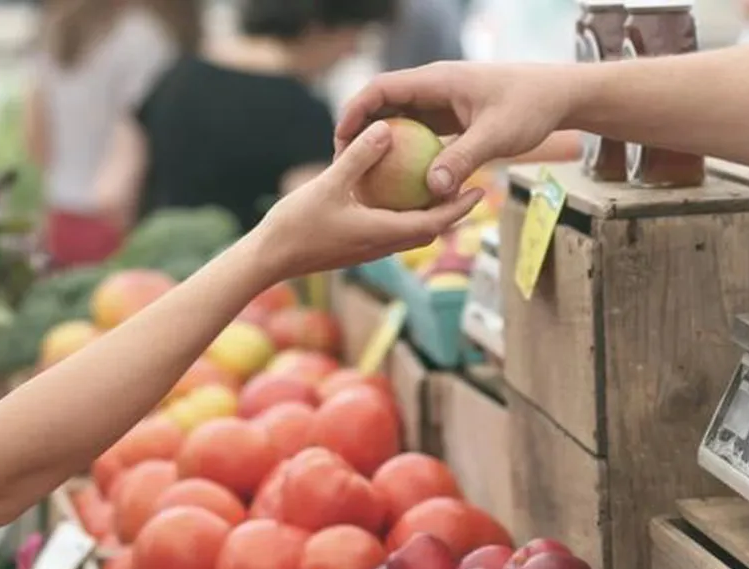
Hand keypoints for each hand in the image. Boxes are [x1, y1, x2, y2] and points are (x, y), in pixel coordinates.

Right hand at [254, 120, 483, 280]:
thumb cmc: (296, 225)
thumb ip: (359, 157)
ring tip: (440, 188)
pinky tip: (396, 194)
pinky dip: (404, 214)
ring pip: (410, 232)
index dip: (460, 207)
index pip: (434, 223)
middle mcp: (382, 245)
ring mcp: (369, 248)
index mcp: (383, 233)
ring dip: (430, 214)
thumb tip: (386, 129)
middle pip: (429, 229)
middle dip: (453, 211)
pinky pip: (391, 230)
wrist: (268, 260)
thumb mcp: (328, 184)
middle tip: (470, 186)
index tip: (480, 190)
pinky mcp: (356, 247)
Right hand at [335, 62, 574, 197]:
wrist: (558, 96)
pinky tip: (401, 182)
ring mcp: (443, 103)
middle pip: (384, 105)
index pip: (382, 89)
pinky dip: (408, 153)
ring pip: (401, 120)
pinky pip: (421, 134)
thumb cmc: (530, 107)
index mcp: (437, 81)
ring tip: (365, 175)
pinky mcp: (453, 118)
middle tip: (344, 164)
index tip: (340, 139)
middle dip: (361, 131)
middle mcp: (434, 88)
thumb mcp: (496, 136)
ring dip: (383, 144)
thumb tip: (432, 189)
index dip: (355, 111)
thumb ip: (463, 159)